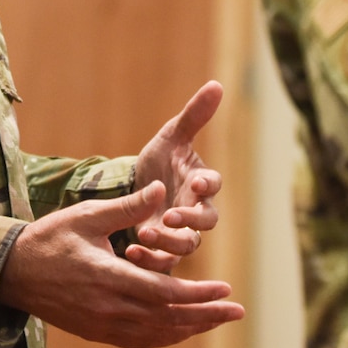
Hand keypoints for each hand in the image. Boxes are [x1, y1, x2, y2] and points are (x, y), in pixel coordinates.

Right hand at [0, 181, 245, 347]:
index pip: (164, 293)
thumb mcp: (86, 215)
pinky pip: (139, 341)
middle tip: (237, 312)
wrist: (12, 272)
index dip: (198, 295)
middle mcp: (108, 308)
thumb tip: (160, 190)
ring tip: (217, 321)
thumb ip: (127, 207)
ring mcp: (102, 324)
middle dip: (206, 316)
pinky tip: (182, 329)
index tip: (225, 289)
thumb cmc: (49, 238)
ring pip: (156, 334)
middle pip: (168, 319)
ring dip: (190, 329)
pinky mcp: (97, 331)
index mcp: (108, 277)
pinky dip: (165, 336)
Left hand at [128, 81, 226, 271]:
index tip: (195, 180)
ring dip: (169, 242)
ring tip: (144, 234)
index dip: (207, 183)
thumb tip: (217, 84)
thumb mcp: (172, 136)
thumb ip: (194, 115)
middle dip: (190, 220)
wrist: (136, 187)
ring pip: (187, 245)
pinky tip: (130, 251)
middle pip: (206, 221)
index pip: (213, 184)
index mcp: (200, 182)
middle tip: (170, 216)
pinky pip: (164, 262)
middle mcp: (196, 210)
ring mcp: (181, 232)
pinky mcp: (164, 251)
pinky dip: (150, 260)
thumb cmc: (162, 160)